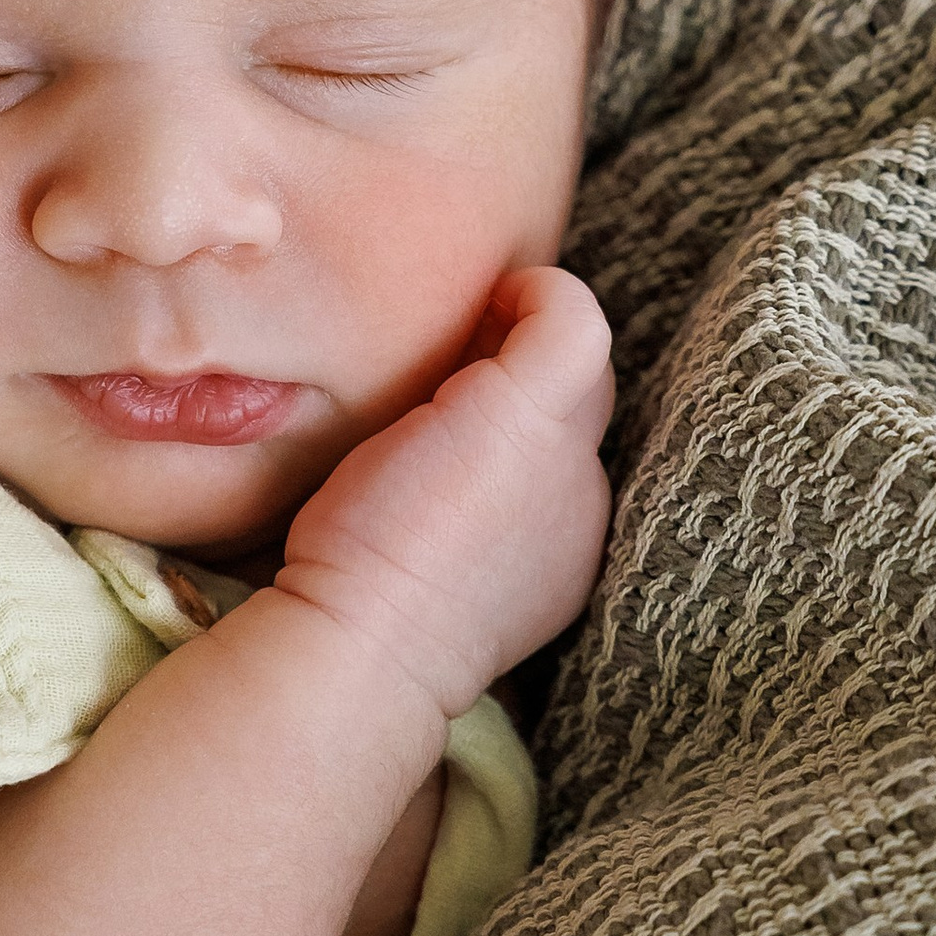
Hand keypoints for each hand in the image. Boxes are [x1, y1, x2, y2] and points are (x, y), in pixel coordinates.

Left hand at [278, 266, 615, 721]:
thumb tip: (399, 462)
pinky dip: (541, 290)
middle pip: (577, 410)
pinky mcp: (532, 413)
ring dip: (529, 328)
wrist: (362, 647)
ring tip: (474, 312)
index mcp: (554, 552)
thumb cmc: (351, 615)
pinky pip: (575, 319)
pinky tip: (497, 287)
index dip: (508, 426)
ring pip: (583, 366)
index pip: (553, 463)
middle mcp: (578, 506)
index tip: (446, 405)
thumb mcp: (413, 561)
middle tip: (461, 344)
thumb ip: (433, 514)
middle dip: (524, 370)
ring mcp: (565, 460)